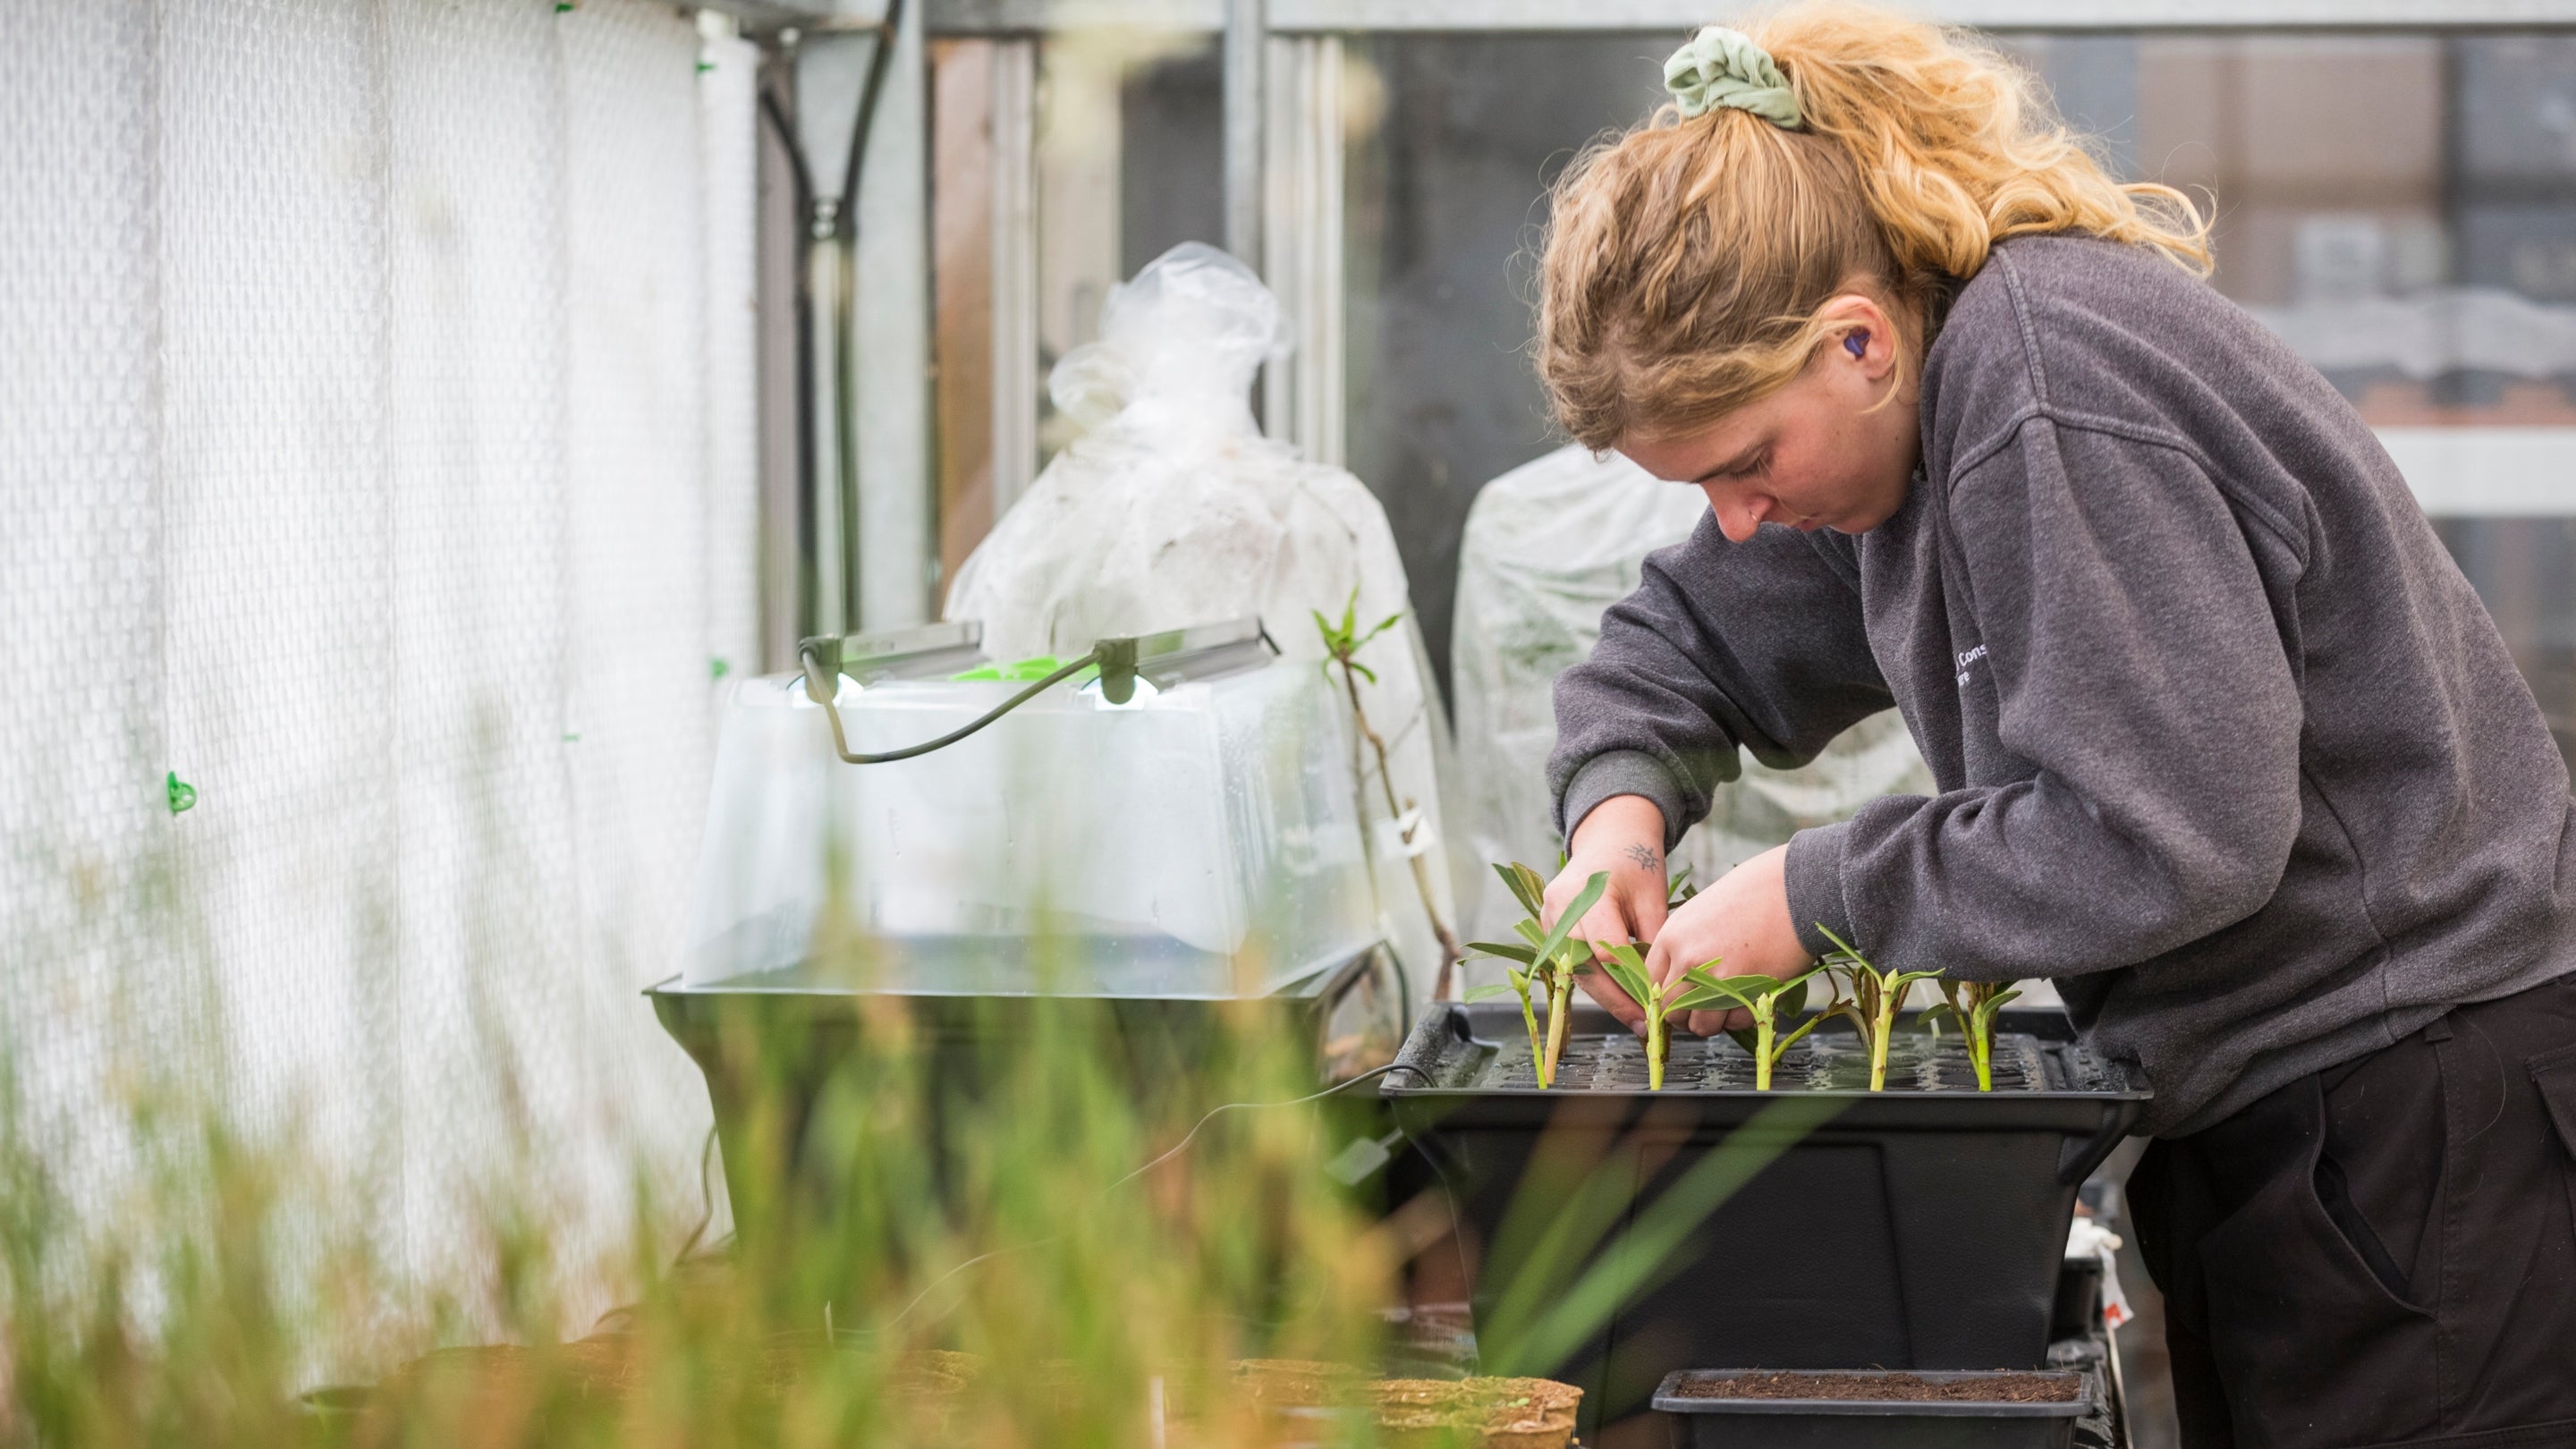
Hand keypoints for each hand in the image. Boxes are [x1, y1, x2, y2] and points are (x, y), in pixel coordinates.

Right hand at [1543, 795, 1673, 1035]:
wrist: (1608, 841)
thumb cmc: (1635, 865)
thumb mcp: (1653, 897)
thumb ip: (1653, 940)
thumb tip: (1658, 989)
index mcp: (1586, 892)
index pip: (1604, 948)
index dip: (1630, 979)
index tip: (1656, 1001)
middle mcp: (1559, 907)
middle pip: (1584, 966)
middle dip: (1616, 999)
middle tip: (1644, 1024)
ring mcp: (1548, 918)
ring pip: (1575, 970)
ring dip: (1605, 996)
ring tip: (1635, 1018)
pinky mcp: (1549, 929)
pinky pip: (1571, 963)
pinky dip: (1596, 982)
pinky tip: (1620, 999)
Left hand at [1647, 844, 1812, 1036]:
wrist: (1793, 889)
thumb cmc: (1750, 897)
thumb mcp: (1700, 914)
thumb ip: (1682, 947)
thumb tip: (1674, 983)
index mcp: (1671, 937)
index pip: (1652, 985)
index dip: (1666, 998)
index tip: (1681, 1000)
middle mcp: (1688, 959)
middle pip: (1672, 1012)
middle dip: (1687, 1017)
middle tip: (1706, 1008)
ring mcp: (1716, 978)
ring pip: (1700, 1026)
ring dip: (1714, 1021)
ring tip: (1729, 1001)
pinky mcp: (1747, 992)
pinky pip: (1734, 1023)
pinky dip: (1742, 1017)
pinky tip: (1751, 994)